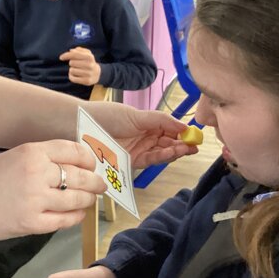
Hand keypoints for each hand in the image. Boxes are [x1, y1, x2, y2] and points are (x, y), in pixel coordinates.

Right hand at [0, 141, 106, 241]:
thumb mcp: (14, 157)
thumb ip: (43, 160)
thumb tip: (75, 165)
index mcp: (32, 152)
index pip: (74, 151)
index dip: (89, 159)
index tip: (92, 165)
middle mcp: (37, 173)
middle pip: (81, 177)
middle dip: (95, 182)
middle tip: (100, 185)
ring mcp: (36, 200)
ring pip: (77, 199)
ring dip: (88, 200)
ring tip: (89, 200)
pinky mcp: (32, 224)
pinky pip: (66, 220)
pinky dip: (75, 217)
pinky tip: (76, 214)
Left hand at [59, 47, 100, 85]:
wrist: (97, 74)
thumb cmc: (88, 62)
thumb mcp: (86, 54)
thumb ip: (79, 50)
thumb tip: (71, 50)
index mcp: (89, 57)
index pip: (74, 54)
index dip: (66, 55)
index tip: (61, 58)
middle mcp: (90, 65)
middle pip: (71, 63)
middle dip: (71, 63)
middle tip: (76, 65)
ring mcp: (88, 74)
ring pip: (71, 70)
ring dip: (71, 70)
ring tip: (77, 70)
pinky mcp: (86, 81)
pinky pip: (72, 78)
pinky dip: (71, 76)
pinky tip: (75, 75)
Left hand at [82, 102, 198, 168]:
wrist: (84, 127)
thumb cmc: (108, 116)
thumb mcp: (137, 115)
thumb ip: (161, 120)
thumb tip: (184, 125)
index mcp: (147, 123)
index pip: (169, 129)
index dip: (181, 132)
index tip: (194, 134)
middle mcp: (145, 137)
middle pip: (168, 142)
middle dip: (182, 144)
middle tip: (194, 146)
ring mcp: (139, 149)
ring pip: (162, 152)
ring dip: (175, 151)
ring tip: (187, 149)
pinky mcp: (132, 161)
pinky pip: (151, 160)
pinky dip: (163, 157)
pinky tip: (173, 152)